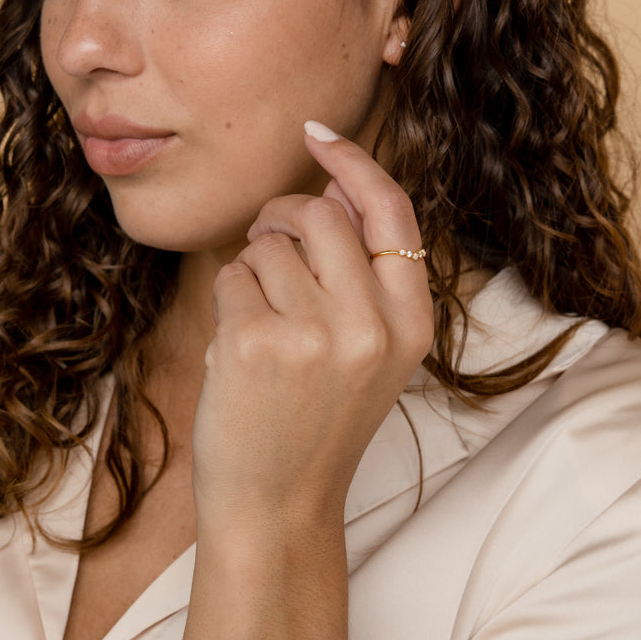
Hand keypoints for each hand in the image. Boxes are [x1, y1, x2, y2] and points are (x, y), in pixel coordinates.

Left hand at [190, 120, 434, 531]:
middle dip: (284, 217)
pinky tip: (238, 346)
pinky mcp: (257, 342)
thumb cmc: (315, 420)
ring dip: (253, 269)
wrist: (277, 505)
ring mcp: (317, 335)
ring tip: (261, 323)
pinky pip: (233, 274)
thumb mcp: (368, 349)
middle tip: (269, 247)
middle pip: (321, 214)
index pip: (391, 211)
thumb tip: (336, 184)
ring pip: (270, 243)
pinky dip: (228, 298)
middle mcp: (374, 325)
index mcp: (412, 323)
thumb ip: (359, 268)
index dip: (354, 164)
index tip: (319, 134)